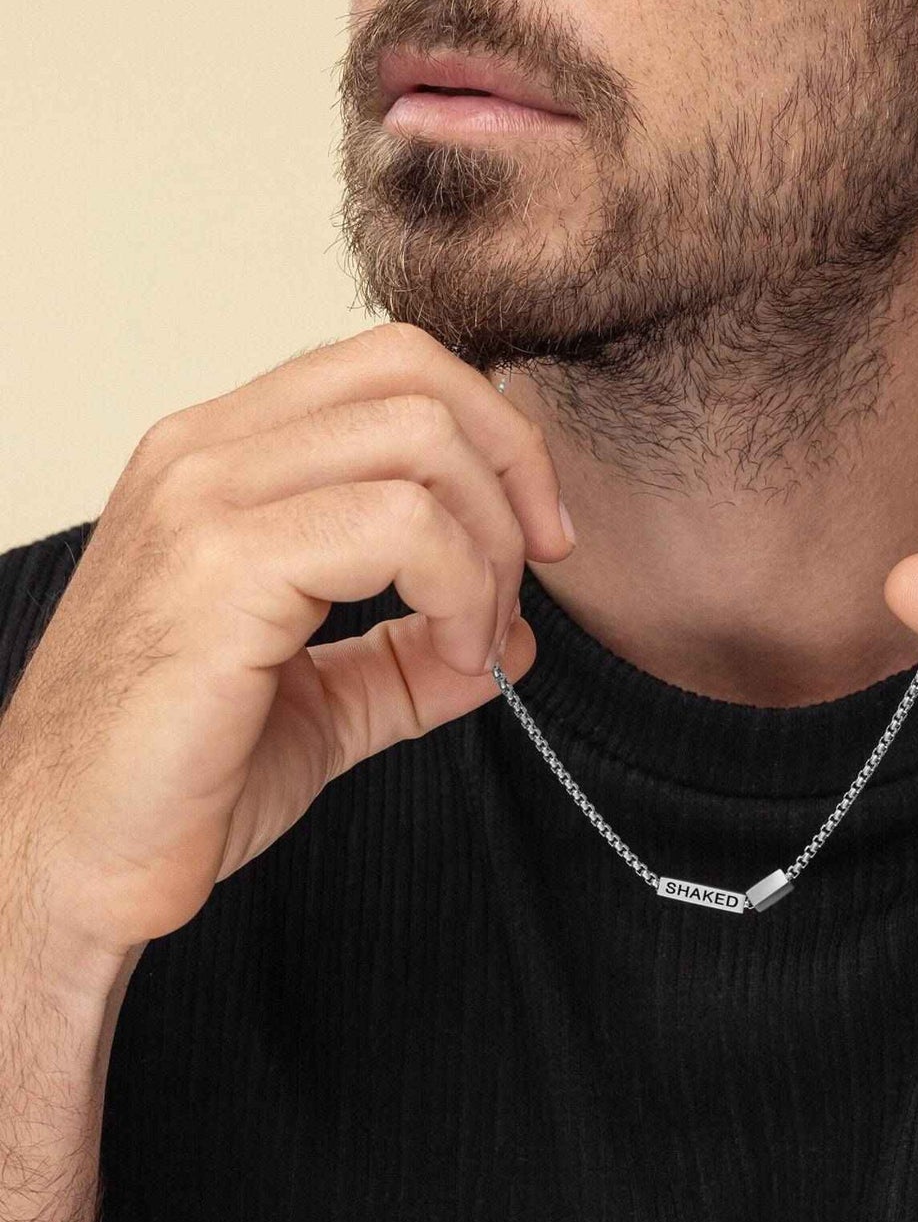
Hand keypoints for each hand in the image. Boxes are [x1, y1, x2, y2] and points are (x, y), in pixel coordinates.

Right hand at [0, 323, 572, 992]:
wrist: (77, 855)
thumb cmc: (178, 775)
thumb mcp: (325, 702)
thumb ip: (414, 657)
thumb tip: (516, 638)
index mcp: (226, 462)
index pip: (392, 367)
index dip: (495, 437)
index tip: (536, 536)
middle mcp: (207, 455)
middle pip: (418, 377)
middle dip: (514, 477)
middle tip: (528, 582)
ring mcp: (206, 498)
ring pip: (420, 439)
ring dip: (490, 544)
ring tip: (477, 637)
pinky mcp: (221, 565)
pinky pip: (401, 526)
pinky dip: (462, 589)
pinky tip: (455, 656)